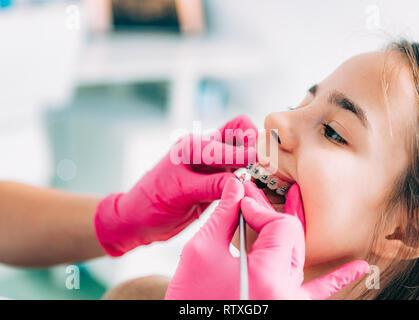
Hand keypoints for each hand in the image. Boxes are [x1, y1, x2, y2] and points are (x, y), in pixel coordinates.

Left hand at [94, 115, 257, 255]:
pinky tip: (250, 188)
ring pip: (242, 153)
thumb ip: (211, 185)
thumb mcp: (180, 193)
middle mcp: (204, 150)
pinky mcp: (214, 181)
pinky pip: (238, 173)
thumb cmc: (150, 203)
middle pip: (241, 133)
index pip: (231, 139)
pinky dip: (247, 177)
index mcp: (193, 146)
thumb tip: (240, 182)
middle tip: (265, 166)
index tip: (264, 165)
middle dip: (256, 145)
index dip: (250, 152)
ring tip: (262, 178)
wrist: (137, 220)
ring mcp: (210, 166)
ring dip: (253, 162)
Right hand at [165, 180, 368, 299]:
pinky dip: (337, 278)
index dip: (259, 208)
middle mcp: (286, 292)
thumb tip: (235, 188)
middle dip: (268, 215)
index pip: (281, 225)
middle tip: (250, 198)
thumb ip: (221, 215)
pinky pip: (318, 291)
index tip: (240, 203)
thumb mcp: (200, 253)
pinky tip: (360, 268)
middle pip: (292, 237)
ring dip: (293, 229)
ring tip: (295, 197)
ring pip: (300, 255)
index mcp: (268, 276)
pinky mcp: (287, 307)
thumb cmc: (189, 298)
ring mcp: (290, 301)